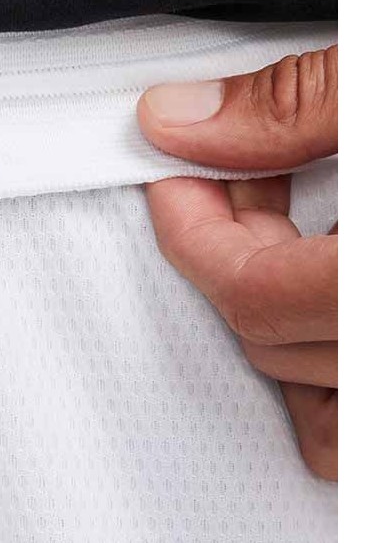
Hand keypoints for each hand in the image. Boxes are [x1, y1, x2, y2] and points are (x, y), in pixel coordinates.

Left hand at [139, 46, 337, 479]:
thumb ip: (301, 105)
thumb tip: (181, 120)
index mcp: (379, 280)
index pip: (255, 293)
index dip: (195, 234)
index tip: (175, 182)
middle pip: (272, 339)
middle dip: (233, 259)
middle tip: (231, 189)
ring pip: (320, 413)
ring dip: (283, 330)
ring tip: (287, 243)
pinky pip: (356, 437)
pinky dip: (329, 387)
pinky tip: (323, 309)